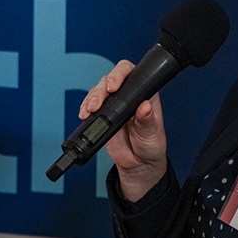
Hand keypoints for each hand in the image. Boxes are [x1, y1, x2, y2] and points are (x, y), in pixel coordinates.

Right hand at [81, 59, 167, 199]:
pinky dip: (85, 109)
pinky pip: (90, 107)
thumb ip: (147, 121)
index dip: (120, 74)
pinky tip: (84, 115)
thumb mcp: (153, 134)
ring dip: (91, 98)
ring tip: (89, 111)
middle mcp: (128, 96)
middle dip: (100, 89)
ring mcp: (113, 105)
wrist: (138, 164)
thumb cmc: (151, 145)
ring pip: (97, 91)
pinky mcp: (102, 116)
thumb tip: (145, 106)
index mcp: (145, 94)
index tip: (113, 86)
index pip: (132, 73)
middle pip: (109, 80)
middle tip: (97, 103)